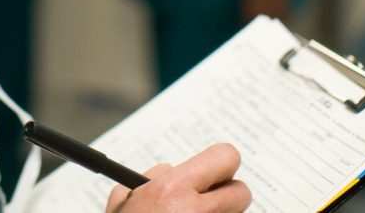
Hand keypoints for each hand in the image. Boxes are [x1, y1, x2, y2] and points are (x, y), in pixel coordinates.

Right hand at [104, 143, 250, 212]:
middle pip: (241, 192)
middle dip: (227, 196)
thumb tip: (169, 171)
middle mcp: (195, 212)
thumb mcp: (123, 202)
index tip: (213, 172)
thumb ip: (148, 180)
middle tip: (208, 203)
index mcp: (172, 189)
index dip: (221, 164)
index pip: (226, 157)